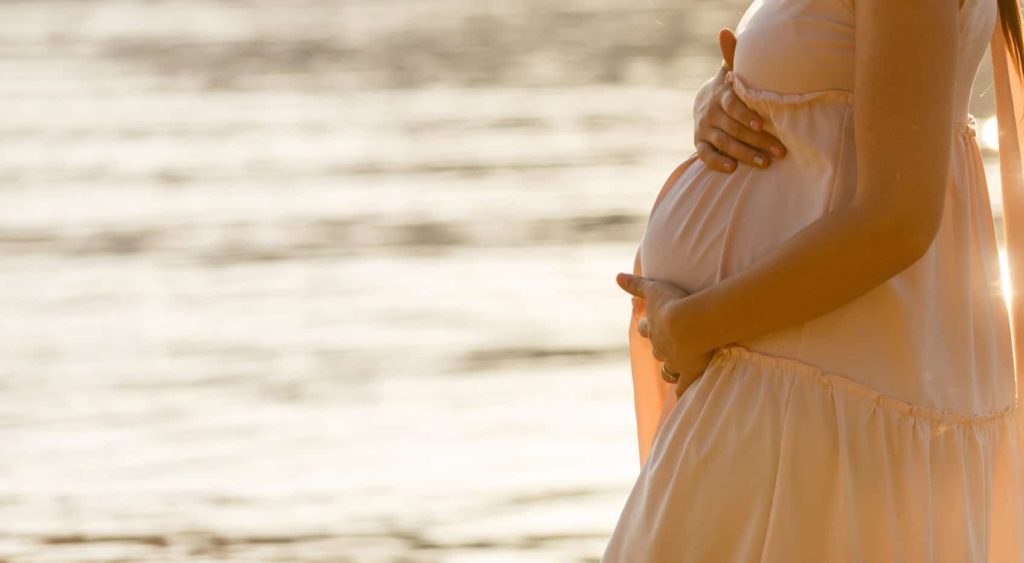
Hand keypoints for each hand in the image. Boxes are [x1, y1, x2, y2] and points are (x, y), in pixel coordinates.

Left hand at [616, 272, 716, 397]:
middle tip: (668, 348)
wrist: (691, 325)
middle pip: (657, 350)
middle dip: (661, 349)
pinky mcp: (689, 373)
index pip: (646, 328)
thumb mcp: (653, 289)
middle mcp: (660, 347)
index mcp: (653, 328)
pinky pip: (684, 387)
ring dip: (670, 370)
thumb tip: (615, 276)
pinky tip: (684, 398)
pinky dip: (684, 392)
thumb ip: (635, 284)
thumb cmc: (674, 303)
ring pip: (668, 370)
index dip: (648, 327)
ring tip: (676, 372)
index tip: (649, 327)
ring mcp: (674, 362)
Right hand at [691, 28, 787, 172]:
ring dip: (745, 154)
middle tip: (779, 151)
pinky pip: (705, 155)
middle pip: (733, 129)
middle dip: (757, 141)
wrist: (704, 101)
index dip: (745, 115)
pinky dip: (717, 163)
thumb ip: (732, 55)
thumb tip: (727, 32)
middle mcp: (711, 113)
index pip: (732, 106)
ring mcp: (705, 129)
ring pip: (724, 144)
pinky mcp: (700, 142)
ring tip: (765, 163)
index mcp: (721, 95)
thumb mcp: (730, 71)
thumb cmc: (729, 86)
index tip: (762, 124)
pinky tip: (733, 169)